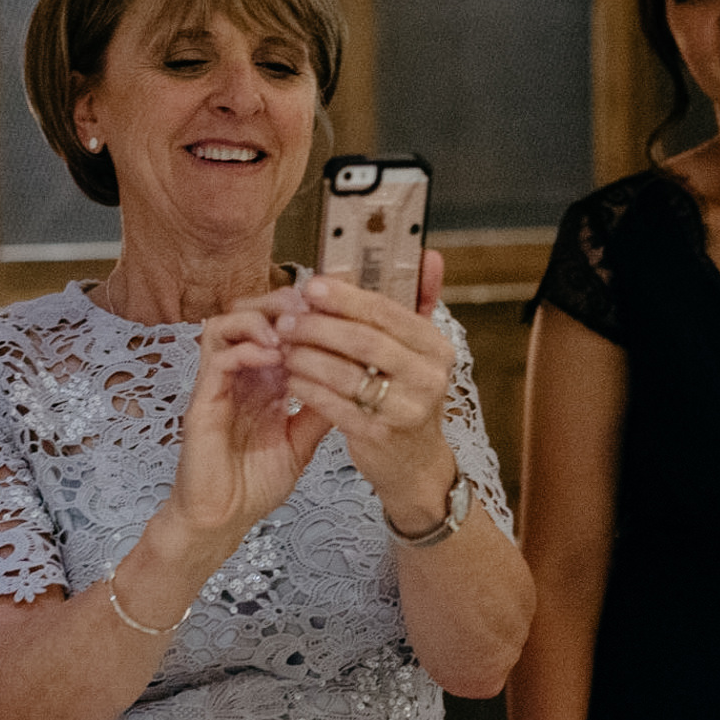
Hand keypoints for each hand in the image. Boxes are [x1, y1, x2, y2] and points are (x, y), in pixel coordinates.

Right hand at [163, 300, 331, 563]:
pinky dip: (246, 348)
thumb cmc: (254, 485)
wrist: (221, 520)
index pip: (277, 329)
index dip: (303, 314)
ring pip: (225, 323)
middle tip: (311, 307)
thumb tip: (354, 382)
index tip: (332, 310)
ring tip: (290, 330)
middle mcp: (238, 375)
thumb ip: (319, 410)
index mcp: (261, 381)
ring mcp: (217, 384)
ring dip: (260, 318)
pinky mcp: (202, 400)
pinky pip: (217, 357)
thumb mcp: (301, 442)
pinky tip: (274, 357)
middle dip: (280, 303)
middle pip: (249, 313)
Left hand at [250, 253, 458, 532]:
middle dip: (319, 326)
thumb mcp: (420, 352)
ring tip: (284, 347)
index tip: (311, 286)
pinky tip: (290, 379)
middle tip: (287, 319)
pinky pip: (334, 405)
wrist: (415, 463)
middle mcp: (427, 377)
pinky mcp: (379, 435)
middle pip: (364, 341)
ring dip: (307, 357)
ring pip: (345, 373)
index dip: (345, 297)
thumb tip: (428, 255)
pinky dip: (308, 389)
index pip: (387, 312)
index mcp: (436, 347)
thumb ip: (420, 302)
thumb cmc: (407, 396)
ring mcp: (405, 409)